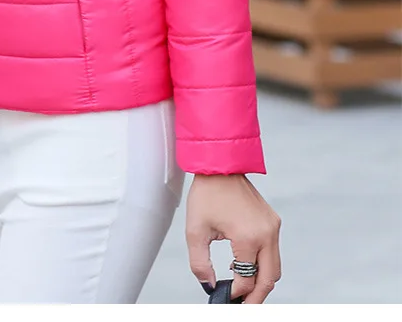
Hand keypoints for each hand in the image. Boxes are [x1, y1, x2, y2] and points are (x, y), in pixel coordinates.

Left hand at [186, 174, 281, 303]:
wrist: (220, 164)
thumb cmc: (207, 193)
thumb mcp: (195, 231)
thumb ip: (200, 264)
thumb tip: (210, 285)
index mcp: (248, 237)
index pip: (247, 279)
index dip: (236, 293)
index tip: (224, 298)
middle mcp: (267, 233)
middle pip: (269, 279)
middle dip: (256, 297)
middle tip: (242, 306)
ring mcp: (272, 226)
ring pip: (274, 267)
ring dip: (261, 281)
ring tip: (242, 289)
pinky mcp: (272, 221)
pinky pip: (272, 251)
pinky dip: (262, 264)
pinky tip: (242, 266)